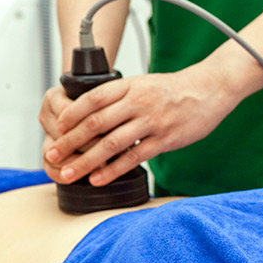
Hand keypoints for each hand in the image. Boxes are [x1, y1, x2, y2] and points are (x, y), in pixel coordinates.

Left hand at [44, 64, 236, 185]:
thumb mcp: (145, 84)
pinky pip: (134, 157)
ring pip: (111, 143)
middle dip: (70, 141)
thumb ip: (122, 97)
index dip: (70, 115)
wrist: (210, 90)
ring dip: (86, 161)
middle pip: (95, 123)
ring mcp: (151, 122)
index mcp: (129, 86)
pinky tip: (100, 179)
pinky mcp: (165, 140)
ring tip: (70, 173)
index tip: (57, 130)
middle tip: (52, 154)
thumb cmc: (178, 90)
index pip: (91, 100)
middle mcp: (137, 103)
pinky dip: (113, 170)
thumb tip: (98, 114)